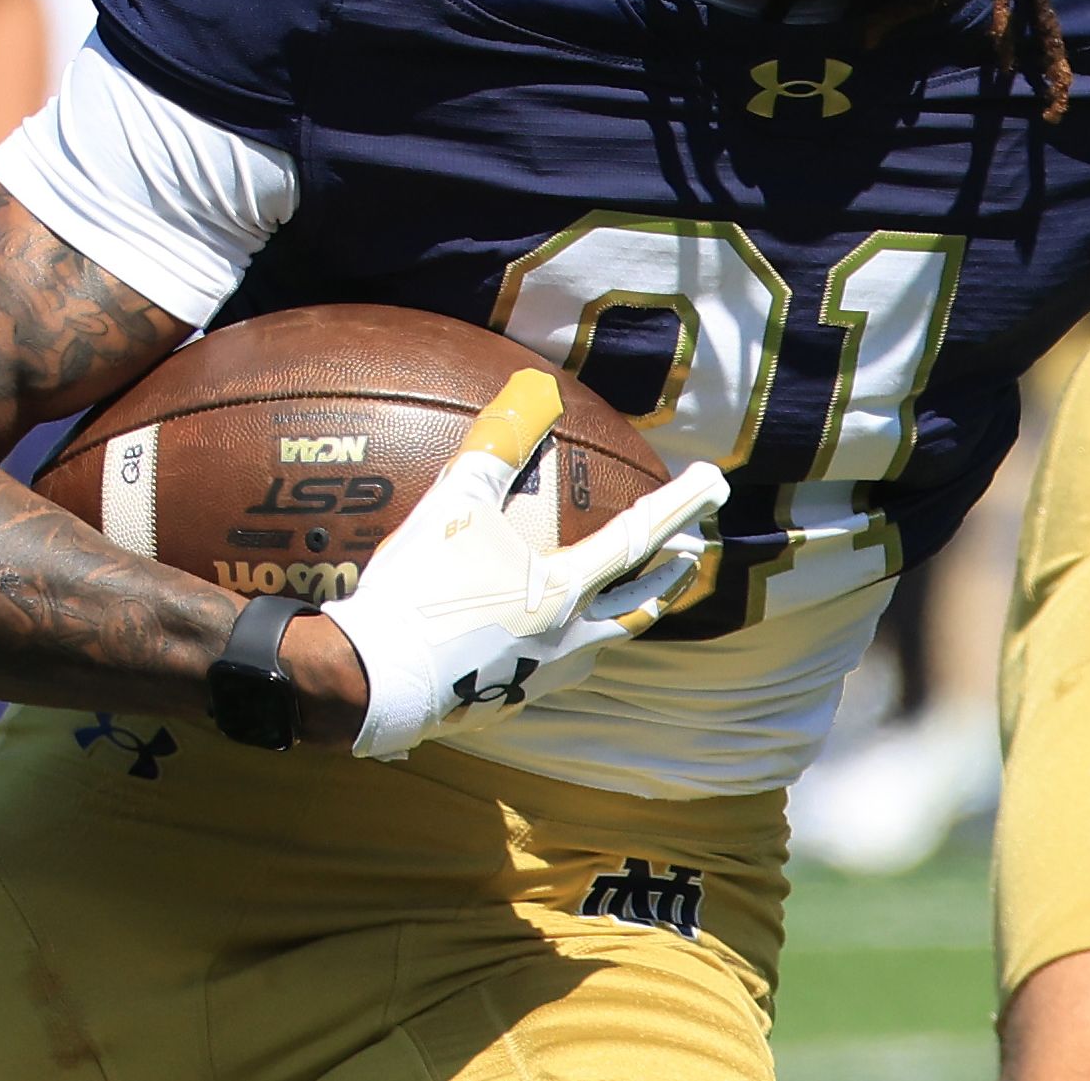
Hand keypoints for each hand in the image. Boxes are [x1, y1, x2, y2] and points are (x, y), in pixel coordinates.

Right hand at [320, 369, 725, 760]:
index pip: (640, 536)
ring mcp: (544, 677)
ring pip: (604, 642)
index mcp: (565, 589)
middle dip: (672, 576)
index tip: (715, 482)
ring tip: (627, 596)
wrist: (375, 680)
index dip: (680, 504)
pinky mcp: (512, 701)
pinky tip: (552, 638)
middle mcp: (571, 638)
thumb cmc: (419, 588)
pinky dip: (573, 643)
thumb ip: (497, 445)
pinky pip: (560, 668)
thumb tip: (532, 388)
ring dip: (626, 614)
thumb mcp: (455, 507)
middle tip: (693, 554)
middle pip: (640, 604)